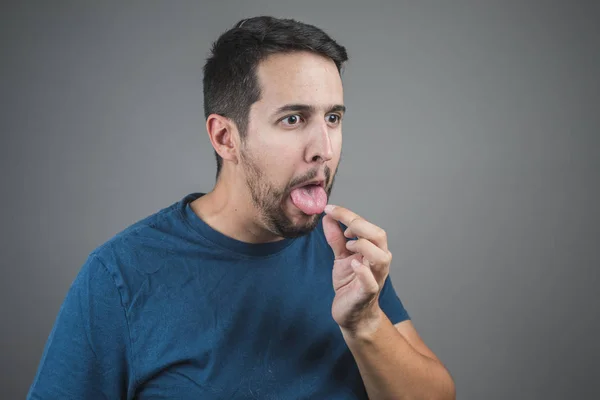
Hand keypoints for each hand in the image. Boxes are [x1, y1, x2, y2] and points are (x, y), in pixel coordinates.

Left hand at [323, 205, 391, 334]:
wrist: (352, 314)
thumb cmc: (350, 284)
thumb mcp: (341, 257)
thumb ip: (336, 238)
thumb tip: (328, 216)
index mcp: (373, 250)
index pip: (367, 225)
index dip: (348, 215)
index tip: (329, 208)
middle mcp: (378, 262)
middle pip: (379, 236)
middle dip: (360, 225)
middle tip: (342, 226)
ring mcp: (375, 278)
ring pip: (381, 257)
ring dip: (363, 246)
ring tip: (347, 247)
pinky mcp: (367, 294)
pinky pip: (371, 282)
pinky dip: (363, 271)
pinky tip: (352, 263)